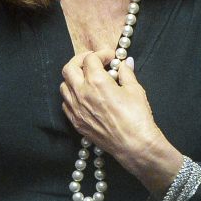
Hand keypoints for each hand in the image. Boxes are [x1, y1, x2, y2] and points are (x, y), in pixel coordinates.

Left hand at [59, 50, 181, 195]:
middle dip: (80, 61)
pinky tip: (84, 96)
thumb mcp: (135, 90)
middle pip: (69, 68)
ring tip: (87, 78)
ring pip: (64, 85)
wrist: (134, 145)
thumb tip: (125, 63)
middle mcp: (82, 93)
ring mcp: (76, 109)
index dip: (101, 54)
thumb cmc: (137, 117)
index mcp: (96, 82)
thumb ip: (126, 73)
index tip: (110, 58)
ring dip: (73, 78)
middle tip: (93, 62)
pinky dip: (72, 96)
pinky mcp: (76, 122)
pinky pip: (66, 104)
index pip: (90, 59)